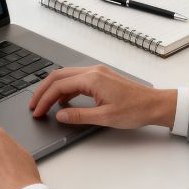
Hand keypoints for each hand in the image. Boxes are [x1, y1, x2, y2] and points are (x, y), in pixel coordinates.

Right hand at [28, 64, 176, 128]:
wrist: (154, 104)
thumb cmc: (135, 110)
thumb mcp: (105, 117)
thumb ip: (79, 116)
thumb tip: (60, 115)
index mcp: (92, 79)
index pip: (59, 86)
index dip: (44, 99)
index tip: (37, 111)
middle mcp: (93, 71)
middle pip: (59, 76)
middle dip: (43, 91)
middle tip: (34, 106)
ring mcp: (97, 73)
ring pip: (67, 77)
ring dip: (53, 89)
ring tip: (45, 105)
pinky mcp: (101, 77)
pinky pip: (76, 80)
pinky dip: (65, 89)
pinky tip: (64, 102)